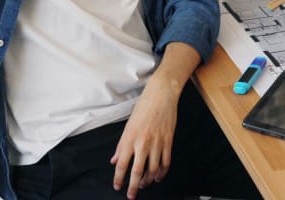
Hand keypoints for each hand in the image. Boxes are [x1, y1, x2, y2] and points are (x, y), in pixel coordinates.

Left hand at [111, 78, 178, 198]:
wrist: (161, 95)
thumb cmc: (144, 106)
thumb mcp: (128, 125)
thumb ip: (121, 145)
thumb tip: (115, 160)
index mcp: (130, 138)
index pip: (122, 164)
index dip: (119, 178)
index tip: (117, 186)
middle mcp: (142, 142)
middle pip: (137, 171)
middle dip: (133, 187)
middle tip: (131, 195)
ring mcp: (157, 143)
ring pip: (153, 170)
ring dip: (148, 181)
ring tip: (144, 184)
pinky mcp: (168, 141)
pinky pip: (165, 162)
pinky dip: (162, 173)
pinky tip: (158, 176)